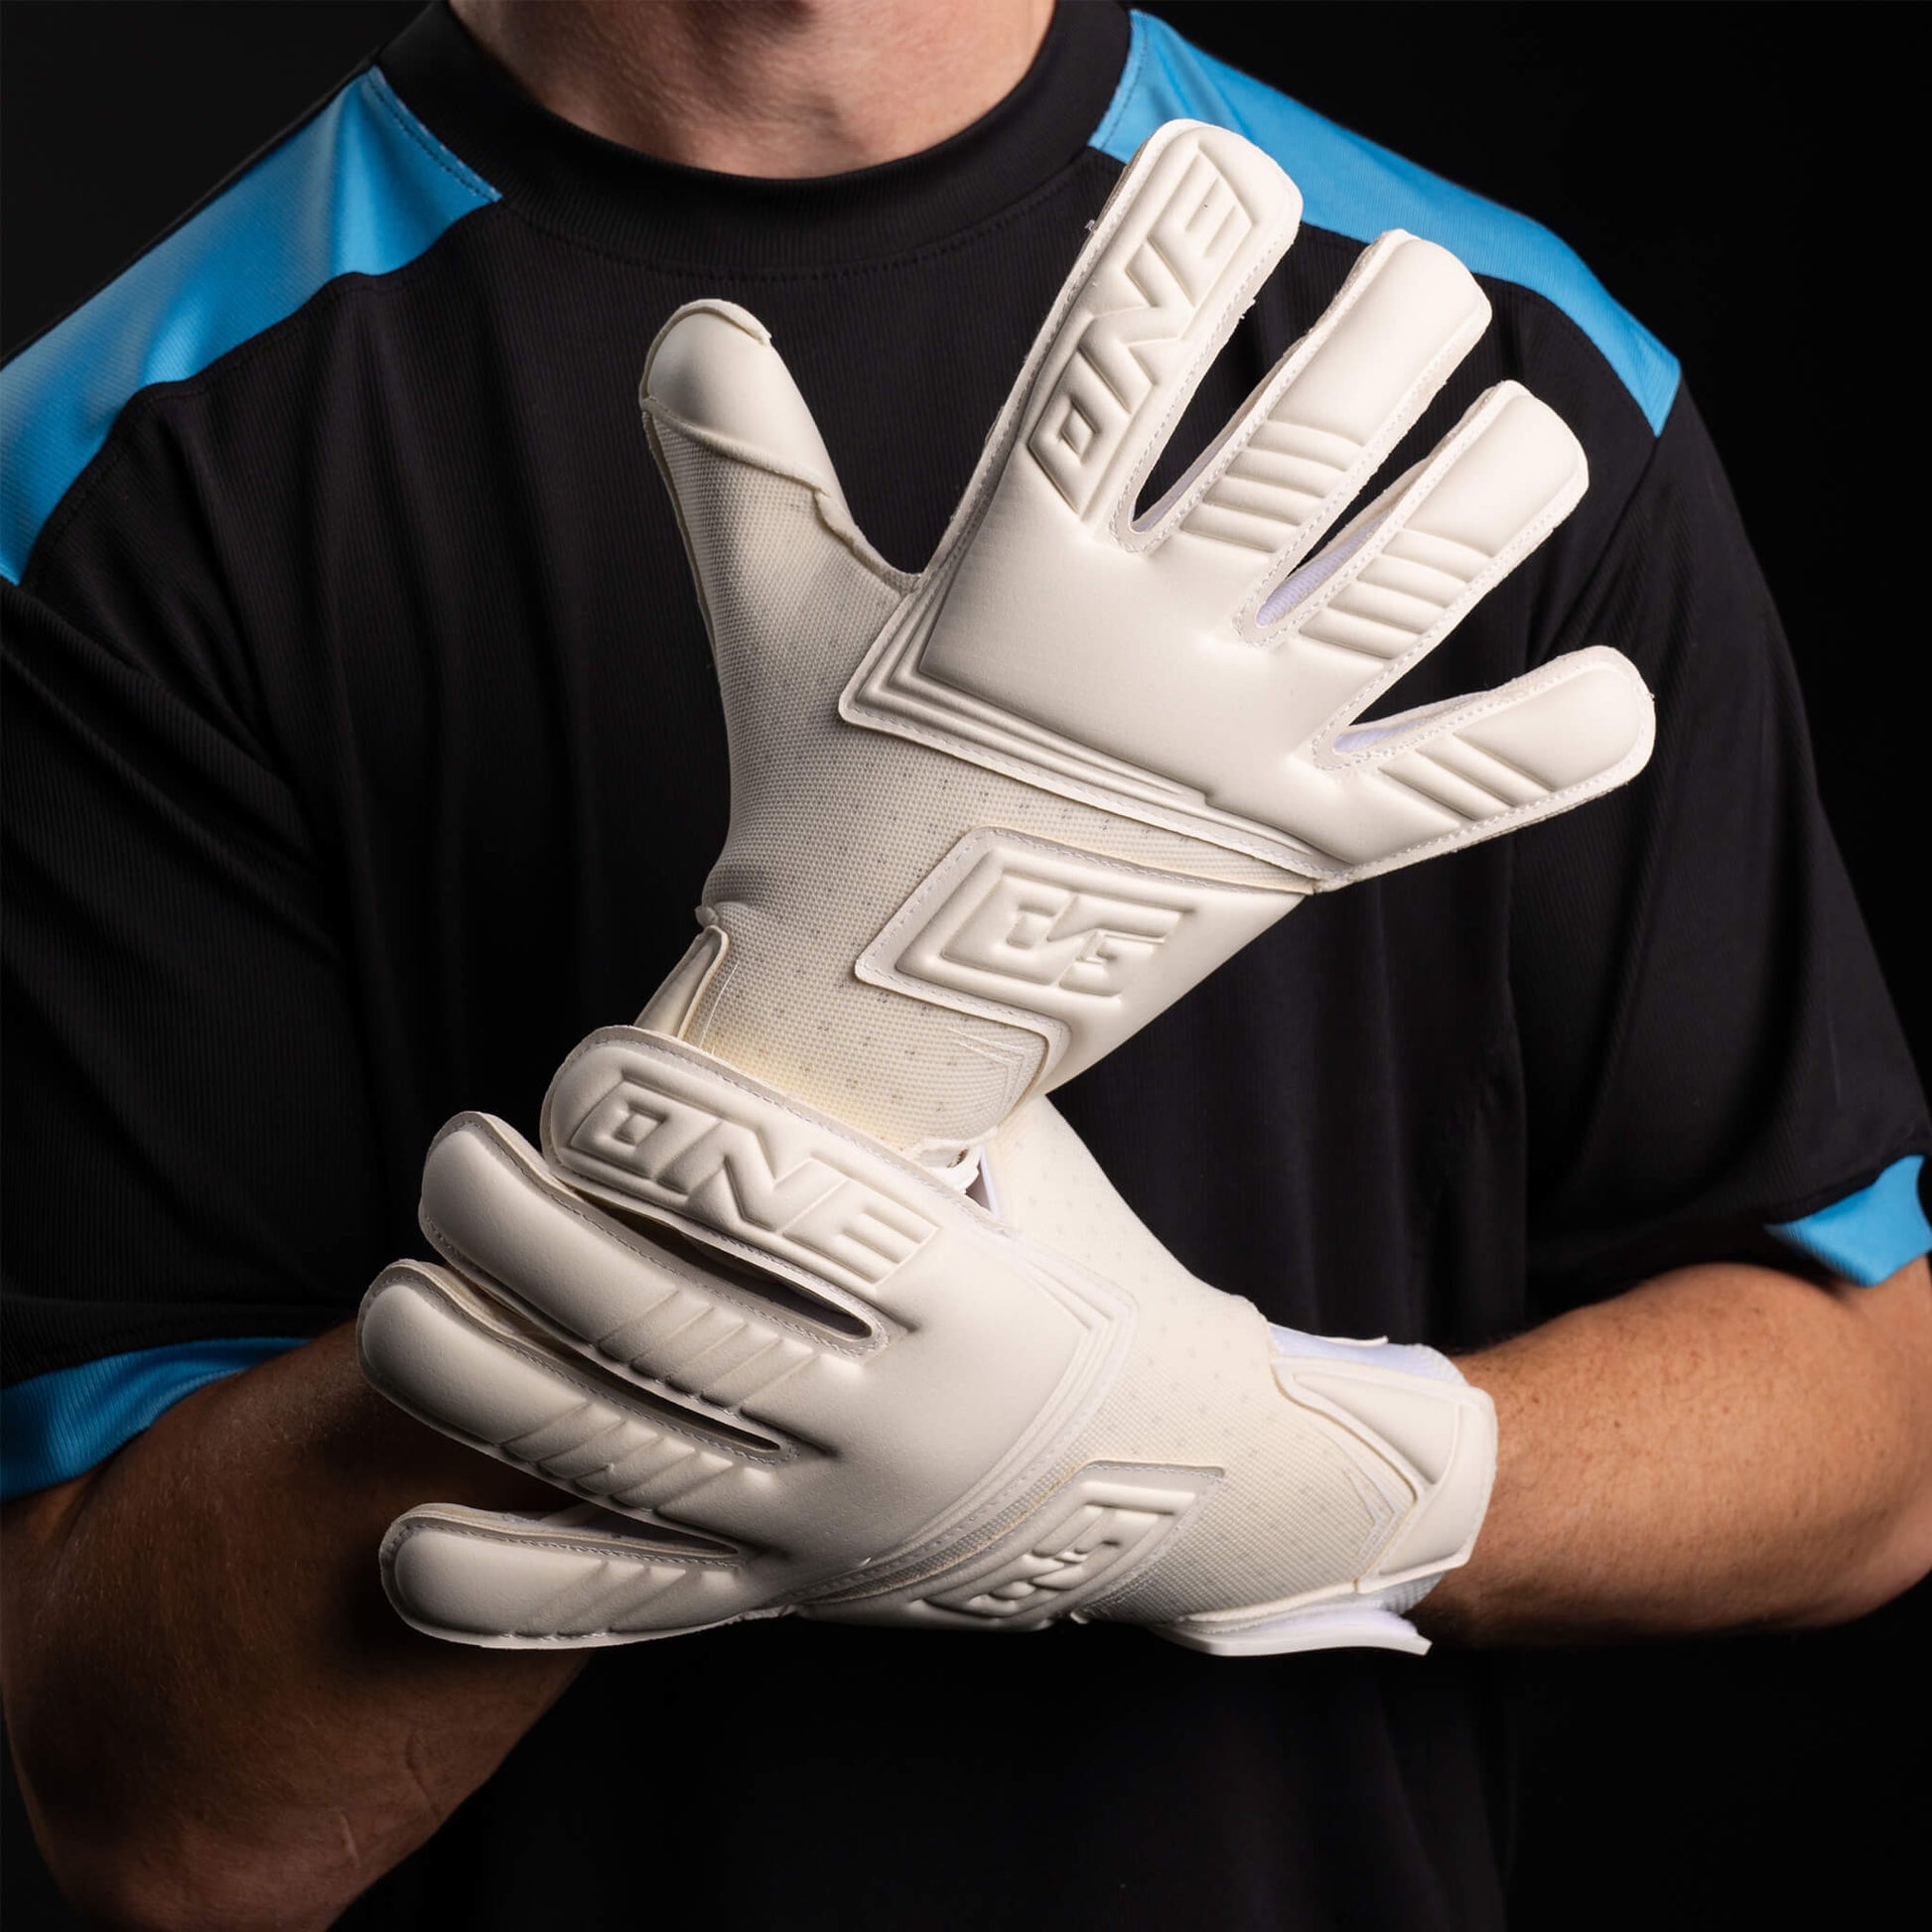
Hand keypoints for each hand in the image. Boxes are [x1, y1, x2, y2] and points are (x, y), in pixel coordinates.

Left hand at [359, 1029, 1492, 1653]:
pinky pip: (624, 1612)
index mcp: (975, 1299)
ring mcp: (833, 1531)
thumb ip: (901, 1072)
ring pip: (620, 1470)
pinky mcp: (784, 1597)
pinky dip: (502, 1590)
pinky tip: (401, 1540)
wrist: (1170, 1475)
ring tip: (397, 1297)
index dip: (671, 1136)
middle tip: (457, 1156)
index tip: (582, 1075)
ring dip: (477, 1383)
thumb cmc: (1075, 1262)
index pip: (802, 1209)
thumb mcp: (1023, 1149)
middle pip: (672, 1336)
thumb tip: (741, 945)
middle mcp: (898, 1429)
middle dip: (531, 1240)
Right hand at [635, 117, 1652, 1159]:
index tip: (1231, 176)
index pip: (1108, 368)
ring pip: (1412, 590)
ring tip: (1521, 431)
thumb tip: (692, 322)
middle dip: (1393, 331)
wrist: (862, 1026)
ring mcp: (1221, 764)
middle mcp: (1132, 659)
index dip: (1183, 244)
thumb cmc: (814, 801)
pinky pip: (1449, 795)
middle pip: (1304, 453)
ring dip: (1498, 489)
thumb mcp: (765, 620)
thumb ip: (737, 462)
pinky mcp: (1288, 861)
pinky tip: (1614, 697)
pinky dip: (1550, 747)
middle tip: (1418, 287)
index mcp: (1004, 582)